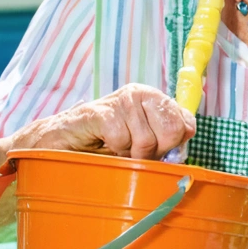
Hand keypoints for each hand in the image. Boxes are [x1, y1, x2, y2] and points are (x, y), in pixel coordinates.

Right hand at [25, 84, 196, 159]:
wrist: (62, 142)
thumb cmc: (105, 143)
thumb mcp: (143, 141)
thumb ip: (168, 140)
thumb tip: (185, 145)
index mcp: (155, 99)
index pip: (186, 123)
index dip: (174, 146)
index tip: (157, 151)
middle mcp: (140, 94)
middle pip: (171, 132)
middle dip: (155, 152)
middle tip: (134, 152)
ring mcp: (120, 101)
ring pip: (146, 141)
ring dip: (131, 154)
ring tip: (115, 148)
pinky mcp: (100, 112)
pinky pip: (122, 140)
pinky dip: (114, 151)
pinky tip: (103, 144)